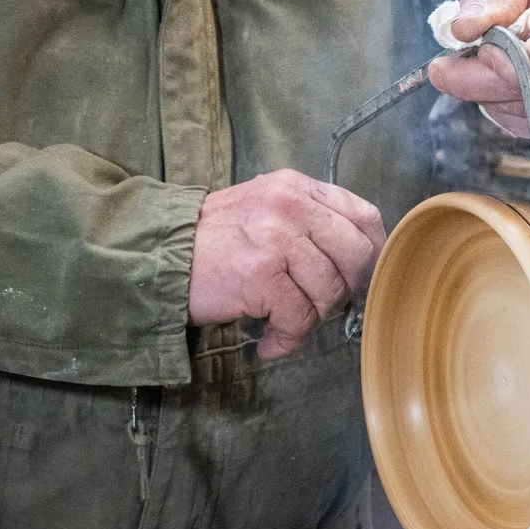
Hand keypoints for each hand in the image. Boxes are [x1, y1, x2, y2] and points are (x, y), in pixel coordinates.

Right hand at [188, 170, 385, 357]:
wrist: (156, 257)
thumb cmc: (214, 242)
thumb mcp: (266, 211)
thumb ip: (311, 224)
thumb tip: (360, 261)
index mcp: (297, 187)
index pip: (364, 216)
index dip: (373, 253)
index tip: (362, 278)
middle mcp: (290, 205)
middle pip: (356, 255)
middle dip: (346, 291)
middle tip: (321, 307)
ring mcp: (276, 237)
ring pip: (330, 292)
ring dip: (312, 318)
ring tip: (285, 323)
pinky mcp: (261, 273)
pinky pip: (300, 317)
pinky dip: (289, 338)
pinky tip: (272, 341)